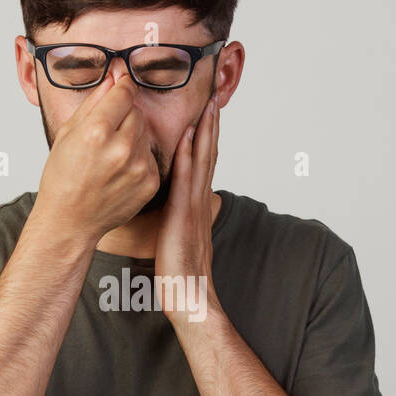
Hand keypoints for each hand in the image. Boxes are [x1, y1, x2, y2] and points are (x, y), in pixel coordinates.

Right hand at [33, 70, 160, 247]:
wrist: (70, 221)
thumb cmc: (62, 178)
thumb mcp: (67, 134)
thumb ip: (93, 103)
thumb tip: (113, 78)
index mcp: (96, 131)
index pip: (124, 92)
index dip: (122, 86)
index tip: (120, 85)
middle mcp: (121, 148)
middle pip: (136, 112)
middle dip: (124, 116)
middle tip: (106, 134)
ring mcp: (139, 167)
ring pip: (145, 134)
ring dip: (132, 138)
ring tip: (110, 157)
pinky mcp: (150, 182)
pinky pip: (150, 156)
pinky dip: (138, 160)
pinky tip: (118, 172)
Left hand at [155, 91, 220, 328]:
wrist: (189, 295)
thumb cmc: (182, 272)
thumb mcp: (185, 238)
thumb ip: (187, 219)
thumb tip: (186, 208)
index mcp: (199, 205)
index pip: (205, 164)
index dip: (209, 139)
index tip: (209, 115)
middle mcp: (201, 202)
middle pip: (209, 156)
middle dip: (212, 127)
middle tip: (214, 99)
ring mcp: (195, 207)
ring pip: (203, 163)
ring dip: (205, 134)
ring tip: (207, 108)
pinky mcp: (184, 215)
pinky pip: (186, 180)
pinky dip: (189, 157)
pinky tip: (188, 138)